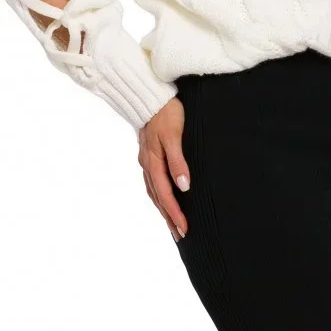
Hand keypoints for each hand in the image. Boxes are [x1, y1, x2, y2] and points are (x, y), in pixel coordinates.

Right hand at [137, 97, 190, 241]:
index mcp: (153, 162)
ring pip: (154, 191)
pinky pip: (152, 181)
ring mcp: (146, 159)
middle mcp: (147, 164)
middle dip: (169, 217)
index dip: (174, 213)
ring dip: (163, 209)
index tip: (184, 229)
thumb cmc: (167, 113)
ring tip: (173, 224)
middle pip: (158, 197)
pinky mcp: (148, 154)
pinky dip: (158, 194)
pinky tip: (164, 198)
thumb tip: (184, 186)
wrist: (150, 95)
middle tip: (181, 235)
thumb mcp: (174, 135)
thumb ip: (178, 161)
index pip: (165, 195)